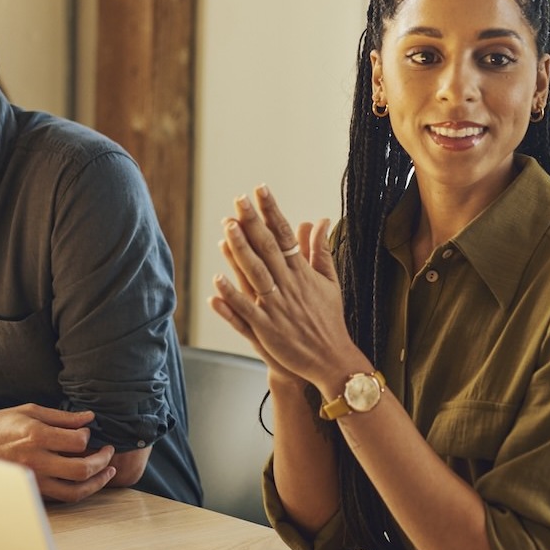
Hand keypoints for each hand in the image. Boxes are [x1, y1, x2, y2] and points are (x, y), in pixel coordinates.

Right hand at [0, 403, 116, 502]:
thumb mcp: (29, 411)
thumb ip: (61, 417)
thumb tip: (89, 418)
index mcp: (36, 436)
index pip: (78, 441)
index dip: (88, 437)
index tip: (87, 434)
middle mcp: (36, 461)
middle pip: (81, 469)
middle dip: (103, 462)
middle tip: (109, 453)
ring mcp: (33, 480)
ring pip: (74, 491)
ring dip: (97, 483)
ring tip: (108, 472)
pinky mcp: (31, 491)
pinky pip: (61, 497)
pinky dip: (78, 490)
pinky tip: (87, 481)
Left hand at [209, 185, 372, 392]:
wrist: (332, 359)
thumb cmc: (329, 319)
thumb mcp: (330, 281)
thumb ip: (321, 249)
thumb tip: (321, 220)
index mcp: (303, 273)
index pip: (285, 234)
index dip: (272, 211)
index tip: (261, 190)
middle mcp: (289, 286)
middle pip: (268, 249)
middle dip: (253, 223)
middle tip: (239, 200)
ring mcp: (277, 307)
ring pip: (256, 274)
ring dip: (240, 251)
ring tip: (227, 228)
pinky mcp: (266, 328)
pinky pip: (246, 310)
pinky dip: (231, 296)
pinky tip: (217, 280)